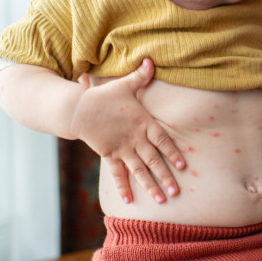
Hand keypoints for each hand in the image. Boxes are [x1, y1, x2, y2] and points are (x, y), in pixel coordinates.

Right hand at [70, 58, 185, 203]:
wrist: (78, 109)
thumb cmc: (104, 97)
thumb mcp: (124, 85)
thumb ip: (141, 76)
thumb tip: (151, 60)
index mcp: (142, 123)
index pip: (162, 140)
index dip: (172, 153)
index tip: (183, 166)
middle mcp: (134, 139)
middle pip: (153, 160)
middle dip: (165, 176)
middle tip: (176, 191)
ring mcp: (121, 149)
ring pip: (139, 170)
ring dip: (150, 185)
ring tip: (161, 200)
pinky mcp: (109, 155)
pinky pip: (117, 173)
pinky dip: (123, 186)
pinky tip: (129, 200)